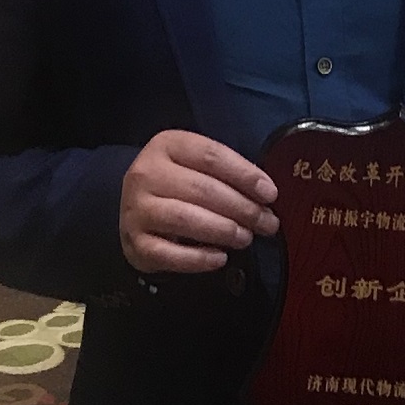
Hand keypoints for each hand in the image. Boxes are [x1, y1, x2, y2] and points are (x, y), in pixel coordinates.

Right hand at [120, 130, 276, 276]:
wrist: (134, 209)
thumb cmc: (177, 185)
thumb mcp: (197, 165)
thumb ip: (227, 173)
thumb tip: (266, 194)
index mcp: (167, 145)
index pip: (211, 155)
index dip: (245, 175)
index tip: (270, 194)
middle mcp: (146, 174)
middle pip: (202, 189)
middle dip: (242, 208)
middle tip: (267, 223)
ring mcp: (136, 209)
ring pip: (185, 219)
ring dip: (223, 230)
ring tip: (246, 238)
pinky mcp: (135, 243)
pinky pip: (170, 253)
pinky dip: (199, 259)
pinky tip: (220, 258)